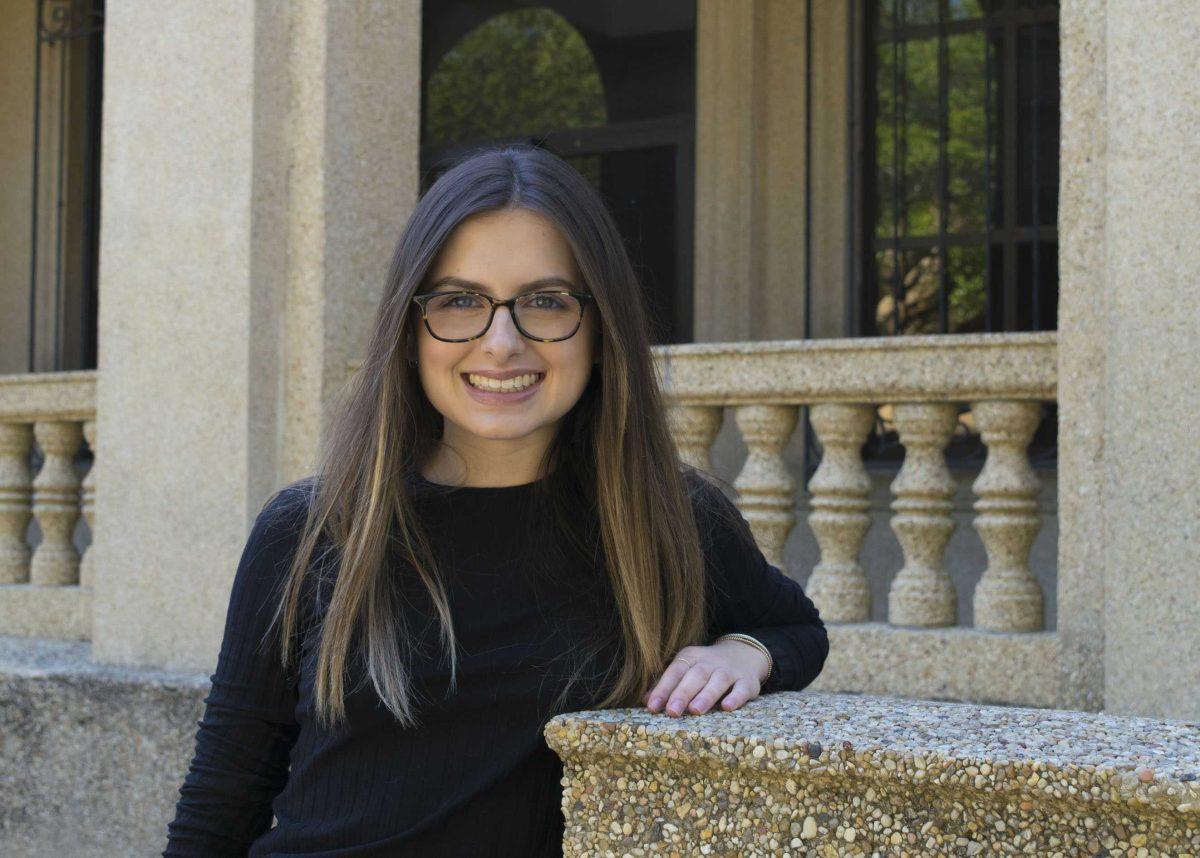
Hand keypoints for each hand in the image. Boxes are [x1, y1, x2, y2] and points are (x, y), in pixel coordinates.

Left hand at [642, 639, 769, 716]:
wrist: (743, 655)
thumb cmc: (706, 669)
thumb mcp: (686, 670)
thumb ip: (667, 685)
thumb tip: (645, 701)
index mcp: (690, 657)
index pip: (674, 671)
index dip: (663, 688)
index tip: (653, 707)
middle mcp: (710, 662)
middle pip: (695, 676)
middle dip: (682, 694)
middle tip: (672, 712)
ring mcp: (730, 671)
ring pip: (718, 681)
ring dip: (706, 695)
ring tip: (695, 710)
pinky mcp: (747, 682)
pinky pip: (742, 689)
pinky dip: (735, 698)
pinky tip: (726, 707)